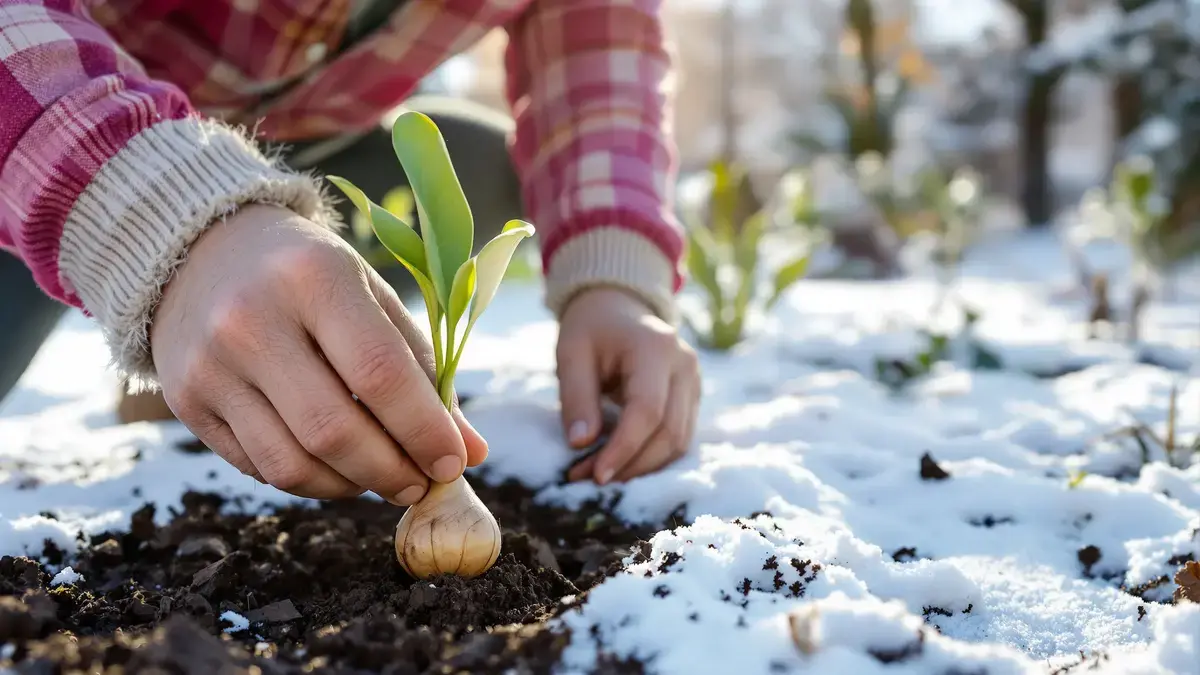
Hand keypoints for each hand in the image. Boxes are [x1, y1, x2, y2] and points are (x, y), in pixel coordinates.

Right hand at [150, 205, 487, 503]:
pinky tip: (333, 466)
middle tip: (420, 484)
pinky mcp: (186, 400)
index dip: (423, 429)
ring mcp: (210, 364)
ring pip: (291, 464)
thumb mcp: (373, 299)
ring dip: (350, 488)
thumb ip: (424, 372)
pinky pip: (258, 468)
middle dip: (390, 471)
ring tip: (381, 478)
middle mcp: (252, 320)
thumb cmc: (310, 275)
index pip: (379, 373)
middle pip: (333, 430)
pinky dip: (308, 480)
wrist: (202, 248)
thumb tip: (470, 454)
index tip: (452, 464)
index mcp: (314, 278)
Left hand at [556, 287, 700, 483]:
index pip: (648, 411)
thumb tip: (581, 444)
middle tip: (587, 479)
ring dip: (641, 468)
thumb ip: (577, 397)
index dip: (624, 449)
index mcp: (657, 348)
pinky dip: (650, 459)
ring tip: (599, 474)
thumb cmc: (591, 329)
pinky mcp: (692, 399)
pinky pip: (678, 439)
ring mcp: (694, 383)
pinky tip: (620, 464)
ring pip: (678, 443)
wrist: (617, 308)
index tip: (594, 476)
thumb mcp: (571, 354)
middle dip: (631, 465)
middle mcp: (685, 366)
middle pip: (669, 433)